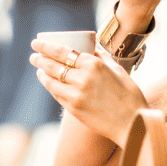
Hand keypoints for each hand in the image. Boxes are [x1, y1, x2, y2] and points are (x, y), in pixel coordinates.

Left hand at [31, 37, 146, 144]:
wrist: (132, 122)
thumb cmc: (129, 95)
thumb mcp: (118, 70)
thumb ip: (102, 58)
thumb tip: (91, 49)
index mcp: (94, 64)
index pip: (63, 51)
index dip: (46, 46)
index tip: (37, 43)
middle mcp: (83, 78)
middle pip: (53, 65)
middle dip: (40, 59)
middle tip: (33, 55)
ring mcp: (76, 95)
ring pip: (52, 81)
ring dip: (42, 73)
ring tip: (38, 68)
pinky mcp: (74, 109)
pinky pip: (57, 95)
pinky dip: (51, 87)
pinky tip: (48, 82)